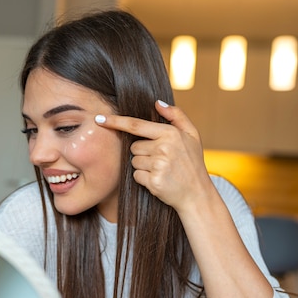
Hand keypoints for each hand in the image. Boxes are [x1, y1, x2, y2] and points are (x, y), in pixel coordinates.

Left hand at [94, 100, 212, 213]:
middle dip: (143, 152)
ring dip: (144, 166)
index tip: (99, 119)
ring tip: (162, 170)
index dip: (116, 121)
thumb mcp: (192, 135)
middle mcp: (163, 147)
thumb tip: (157, 103)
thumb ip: (176, 115)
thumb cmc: (192, 163)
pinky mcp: (153, 181)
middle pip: (134, 146)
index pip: (136, 125)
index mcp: (170, 133)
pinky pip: (136, 176)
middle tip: (162, 160)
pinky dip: (144, 179)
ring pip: (134, 161)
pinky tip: (159, 180)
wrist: (197, 194)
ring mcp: (158, 165)